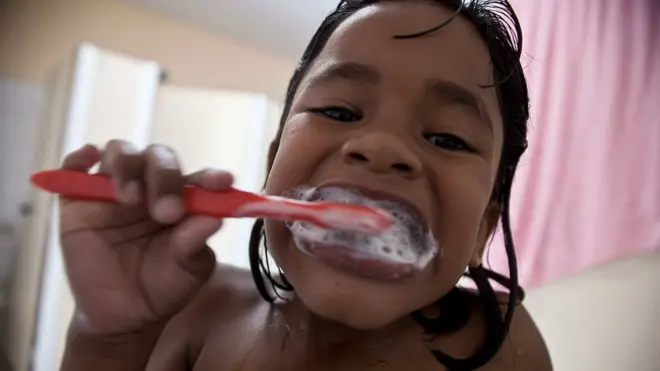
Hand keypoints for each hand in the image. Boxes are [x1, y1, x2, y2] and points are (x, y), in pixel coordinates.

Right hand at [58, 140, 231, 335]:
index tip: (221, 183)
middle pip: (159, 158)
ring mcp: (115, 189)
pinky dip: (80, 157)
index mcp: (185, 200)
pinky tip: (89, 158)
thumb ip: (196, 243)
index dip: (210, 177)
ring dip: (127, 167)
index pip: (199, 178)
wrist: (123, 315)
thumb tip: (213, 219)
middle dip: (165, 177)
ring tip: (130, 200)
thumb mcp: (187, 270)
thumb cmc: (164, 286)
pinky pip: (76, 167)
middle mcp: (152, 186)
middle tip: (167, 212)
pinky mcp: (79, 199)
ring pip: (121, 153)